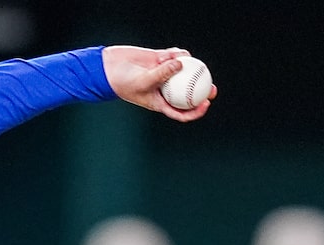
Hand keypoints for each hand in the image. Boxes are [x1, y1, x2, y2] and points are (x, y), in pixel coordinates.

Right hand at [101, 46, 216, 121]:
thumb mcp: (144, 81)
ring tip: (194, 63)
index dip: (196, 111)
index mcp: (161, 102)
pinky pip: (175, 57)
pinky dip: (178, 54)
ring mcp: (164, 74)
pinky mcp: (160, 59)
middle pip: (188, 93)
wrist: (109, 67)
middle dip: (203, 91)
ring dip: (189, 68)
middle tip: (213, 88)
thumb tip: (182, 64)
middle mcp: (165, 89)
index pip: (182, 112)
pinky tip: (179, 53)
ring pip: (183, 72)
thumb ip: (162, 73)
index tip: (206, 104)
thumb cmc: (123, 81)